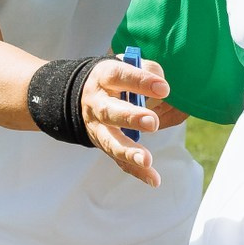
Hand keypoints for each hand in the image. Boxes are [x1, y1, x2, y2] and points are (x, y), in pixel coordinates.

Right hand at [83, 54, 171, 185]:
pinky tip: (154, 179)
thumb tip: (162, 85)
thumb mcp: (123, 65)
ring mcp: (98, 128)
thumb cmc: (112, 79)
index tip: (164, 88)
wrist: (79, 97)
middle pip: (110, 112)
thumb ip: (145, 69)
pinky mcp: (104, 145)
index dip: (140, 82)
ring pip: (111, 141)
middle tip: (152, 122)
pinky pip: (119, 161)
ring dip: (129, 152)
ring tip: (146, 160)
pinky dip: (136, 171)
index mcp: (103, 78)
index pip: (119, 76)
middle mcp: (97, 104)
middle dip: (131, 118)